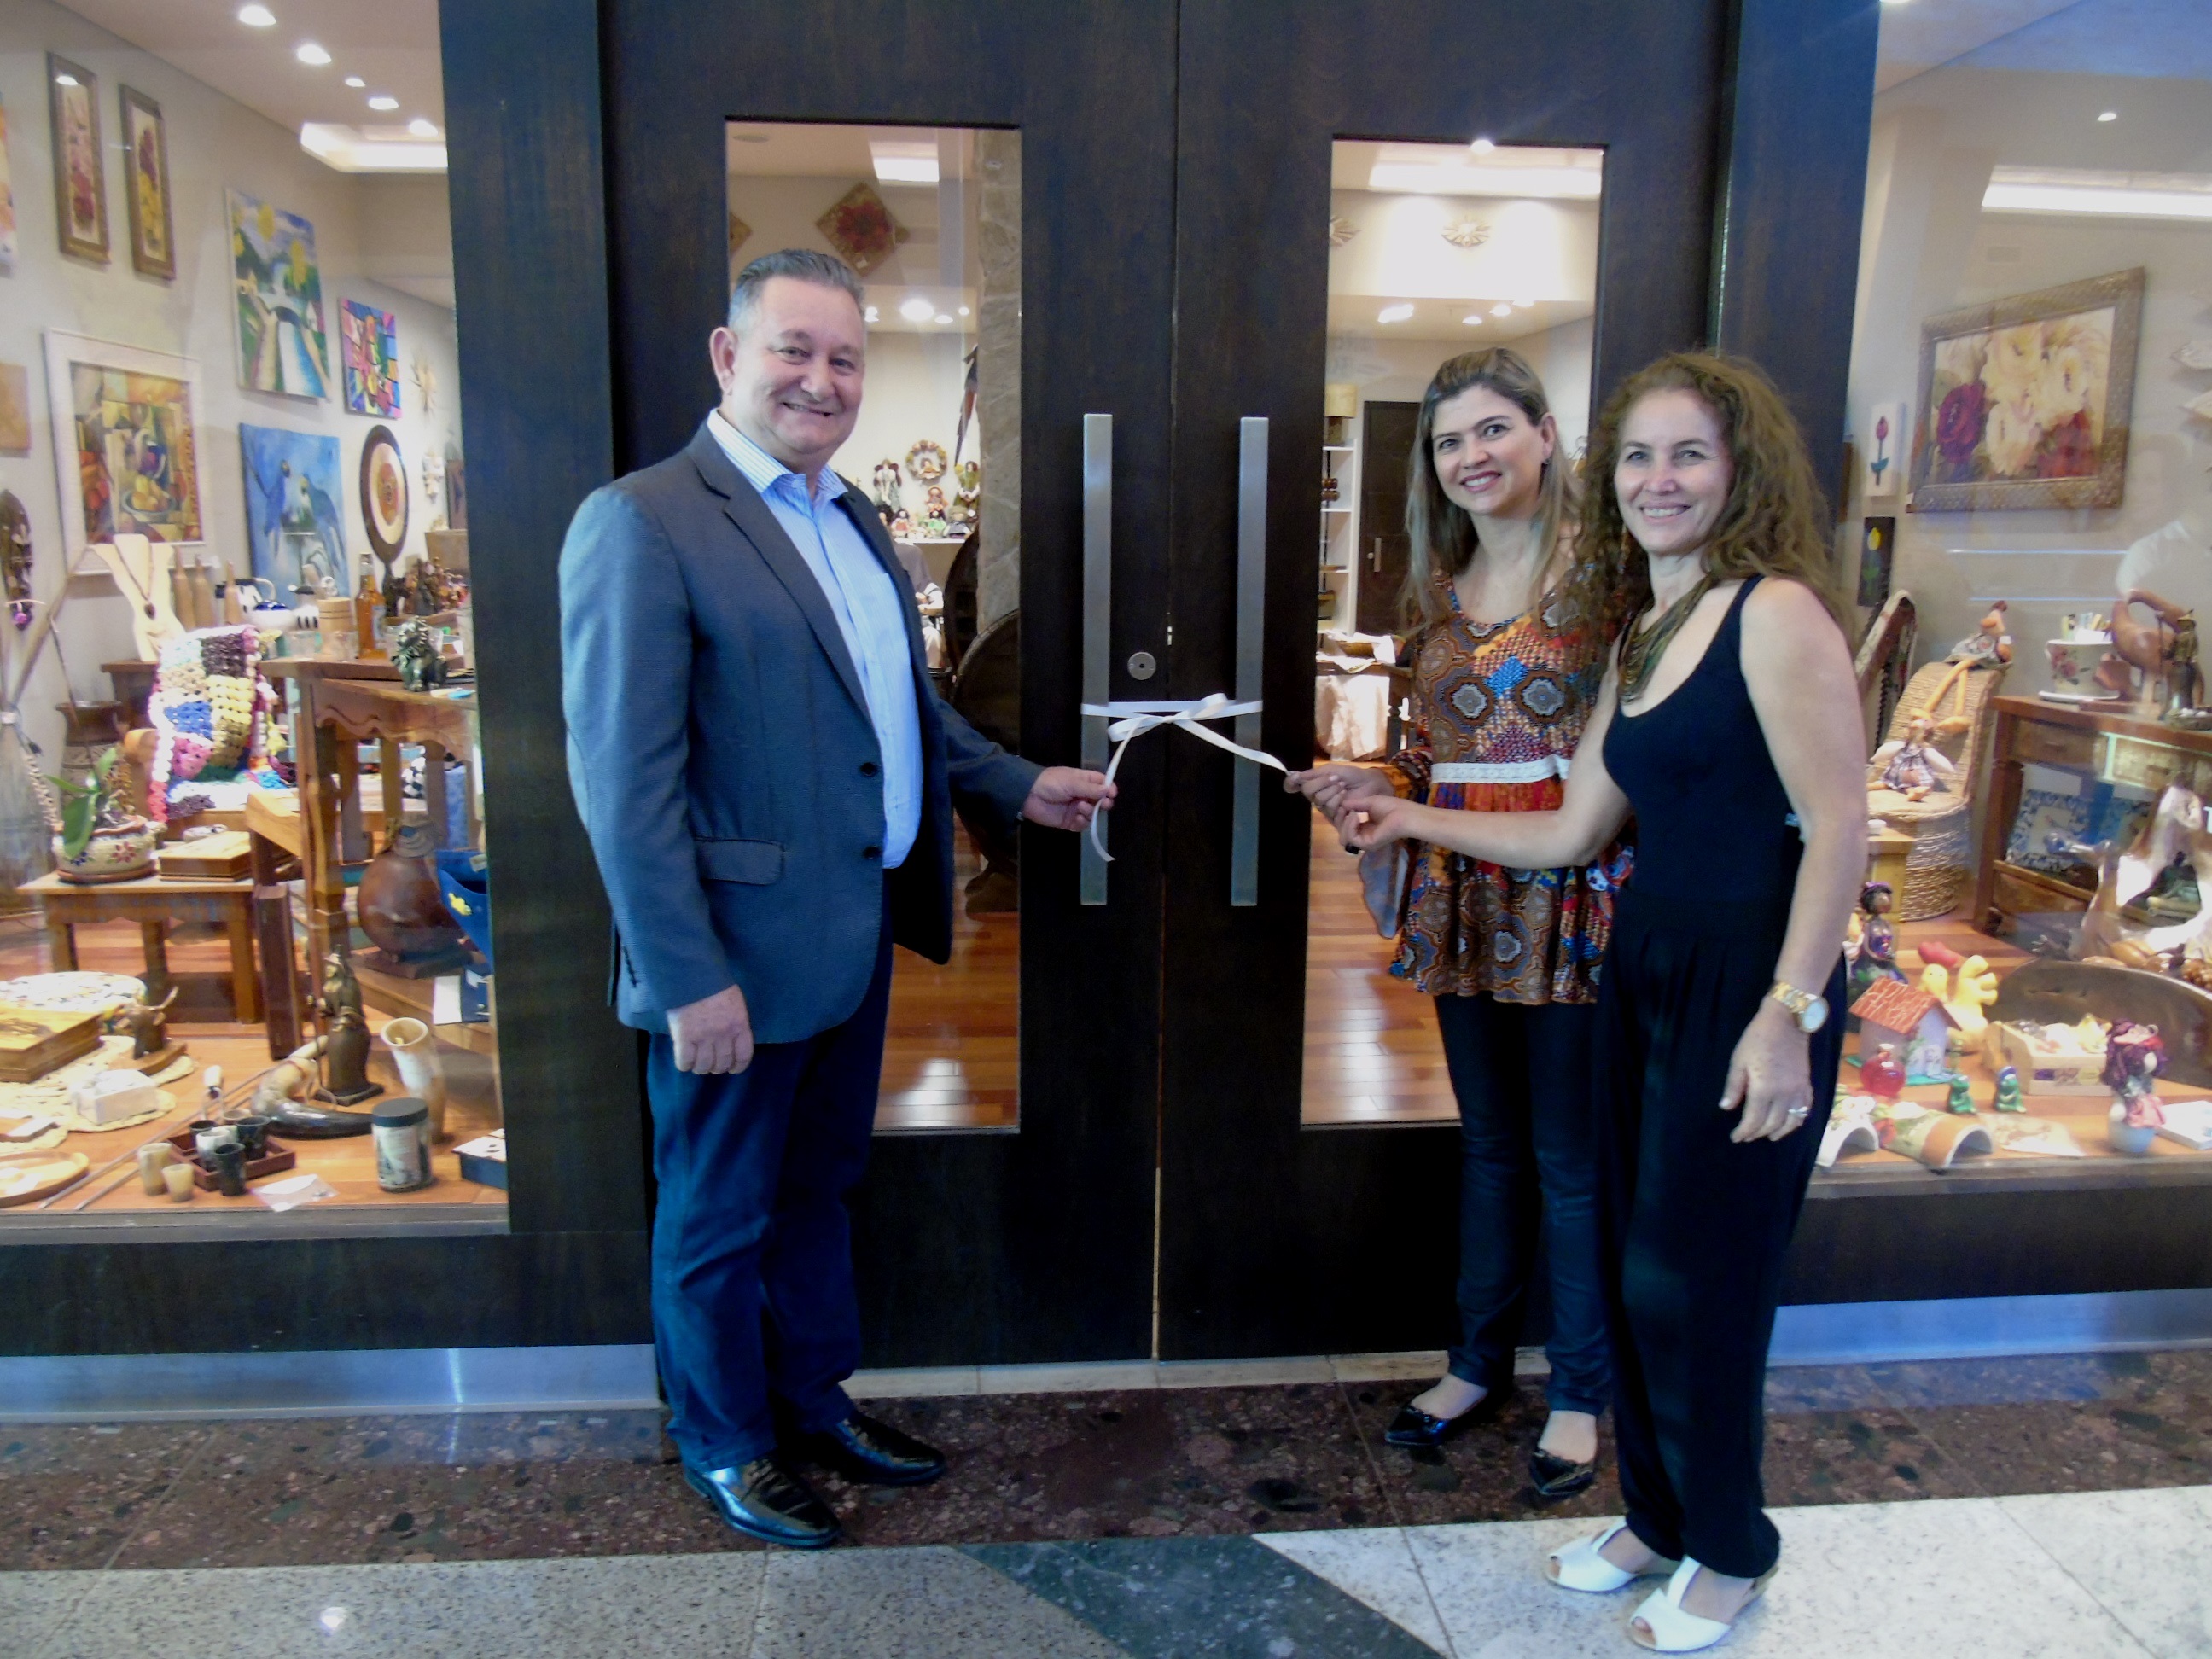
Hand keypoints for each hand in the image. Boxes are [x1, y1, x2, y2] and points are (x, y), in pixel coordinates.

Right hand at [668, 984, 753, 1074]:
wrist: (692, 974)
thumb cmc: (715, 984)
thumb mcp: (735, 1003)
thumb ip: (735, 1023)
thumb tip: (730, 1040)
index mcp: (739, 1025)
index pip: (743, 1056)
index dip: (738, 1066)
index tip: (732, 1068)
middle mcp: (724, 1035)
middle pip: (722, 1064)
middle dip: (717, 1067)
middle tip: (710, 1063)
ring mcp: (703, 1038)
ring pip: (704, 1066)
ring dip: (700, 1068)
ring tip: (696, 1062)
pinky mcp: (684, 1038)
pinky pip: (685, 1062)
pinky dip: (684, 1065)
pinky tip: (684, 1060)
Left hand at [1022, 766, 1116, 831]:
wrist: (1029, 795)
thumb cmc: (1051, 783)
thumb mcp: (1071, 782)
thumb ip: (1090, 788)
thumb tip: (1108, 790)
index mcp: (1084, 781)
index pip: (1102, 783)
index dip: (1109, 788)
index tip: (1112, 794)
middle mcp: (1082, 795)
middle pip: (1100, 800)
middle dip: (1104, 803)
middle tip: (1103, 804)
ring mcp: (1076, 809)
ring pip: (1092, 814)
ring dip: (1090, 812)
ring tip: (1081, 807)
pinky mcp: (1069, 822)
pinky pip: (1082, 825)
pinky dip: (1082, 823)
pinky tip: (1077, 818)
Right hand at [1282, 763, 1393, 822]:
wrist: (1369, 784)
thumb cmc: (1353, 776)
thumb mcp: (1333, 769)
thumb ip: (1315, 773)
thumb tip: (1295, 774)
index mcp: (1314, 783)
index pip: (1295, 784)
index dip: (1291, 782)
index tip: (1295, 777)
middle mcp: (1316, 795)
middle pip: (1307, 791)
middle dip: (1321, 783)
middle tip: (1335, 778)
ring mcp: (1324, 806)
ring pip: (1318, 799)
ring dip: (1331, 790)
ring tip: (1343, 785)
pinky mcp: (1333, 815)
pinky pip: (1328, 807)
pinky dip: (1337, 798)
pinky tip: (1345, 794)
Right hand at [1333, 791, 1420, 851]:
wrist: (1404, 814)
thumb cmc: (1391, 807)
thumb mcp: (1369, 802)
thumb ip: (1355, 804)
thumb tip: (1341, 804)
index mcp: (1366, 827)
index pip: (1346, 826)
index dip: (1341, 815)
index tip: (1342, 804)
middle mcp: (1364, 836)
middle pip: (1342, 833)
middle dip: (1339, 820)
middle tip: (1343, 809)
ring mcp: (1365, 842)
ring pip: (1344, 837)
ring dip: (1344, 823)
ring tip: (1352, 812)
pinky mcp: (1367, 845)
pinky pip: (1351, 838)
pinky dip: (1349, 825)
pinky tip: (1356, 816)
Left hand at [1721, 1001, 1813, 1141]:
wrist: (1787, 1022)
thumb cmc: (1757, 1039)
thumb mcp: (1739, 1061)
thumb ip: (1734, 1086)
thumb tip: (1726, 1107)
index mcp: (1764, 1089)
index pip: (1754, 1120)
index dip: (1744, 1132)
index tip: (1735, 1137)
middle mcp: (1784, 1095)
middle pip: (1772, 1124)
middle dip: (1758, 1133)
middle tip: (1747, 1136)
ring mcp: (1799, 1091)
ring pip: (1792, 1121)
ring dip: (1780, 1131)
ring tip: (1769, 1136)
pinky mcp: (1807, 1085)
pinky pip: (1805, 1109)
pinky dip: (1797, 1120)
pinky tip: (1789, 1122)